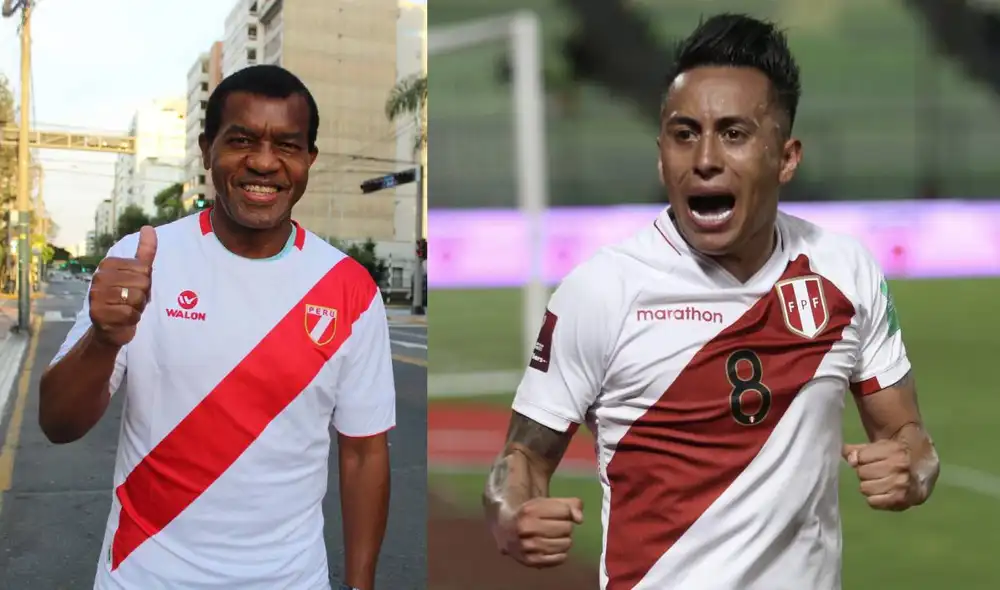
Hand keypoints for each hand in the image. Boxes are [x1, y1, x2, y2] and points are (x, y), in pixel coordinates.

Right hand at [88, 226, 156, 346]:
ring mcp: (96, 296)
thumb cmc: (126, 298)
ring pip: (137, 298)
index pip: (144, 268)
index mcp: (108, 264)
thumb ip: (144, 252)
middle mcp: (99, 277)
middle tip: (131, 301)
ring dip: (137, 308)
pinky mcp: (98, 314)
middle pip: (143, 283)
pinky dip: (132, 319)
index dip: (146, 282)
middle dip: (143, 296)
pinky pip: (130, 314)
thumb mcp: (137, 273)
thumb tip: (149, 227)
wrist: (110, 328)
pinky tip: (122, 319)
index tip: (134, 287)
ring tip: (126, 309)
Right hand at [493, 497, 582, 567]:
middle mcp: (526, 528)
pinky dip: (560, 553)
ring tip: (553, 537)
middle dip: (565, 526)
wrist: (505, 531)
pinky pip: (560, 558)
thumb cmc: (530, 515)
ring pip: (566, 544)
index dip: (567, 512)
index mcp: (530, 510)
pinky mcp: (531, 561)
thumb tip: (580, 519)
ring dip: (564, 540)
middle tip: (554, 526)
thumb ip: (569, 504)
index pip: (566, 511)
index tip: (559, 514)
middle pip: (567, 528)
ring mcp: (528, 546)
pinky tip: (552, 548)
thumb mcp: (546, 503)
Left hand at [843, 440, 922, 510]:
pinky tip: (883, 494)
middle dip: (865, 474)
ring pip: (865, 488)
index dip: (861, 460)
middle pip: (862, 472)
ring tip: (880, 483)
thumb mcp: (877, 448)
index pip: (860, 457)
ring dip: (869, 486)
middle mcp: (899, 465)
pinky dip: (874, 499)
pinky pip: (872, 502)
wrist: (919, 478)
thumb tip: (851, 460)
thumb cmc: (892, 460)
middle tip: (876, 474)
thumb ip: (858, 451)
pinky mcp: (901, 499)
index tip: (871, 461)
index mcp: (894, 449)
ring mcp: (901, 483)